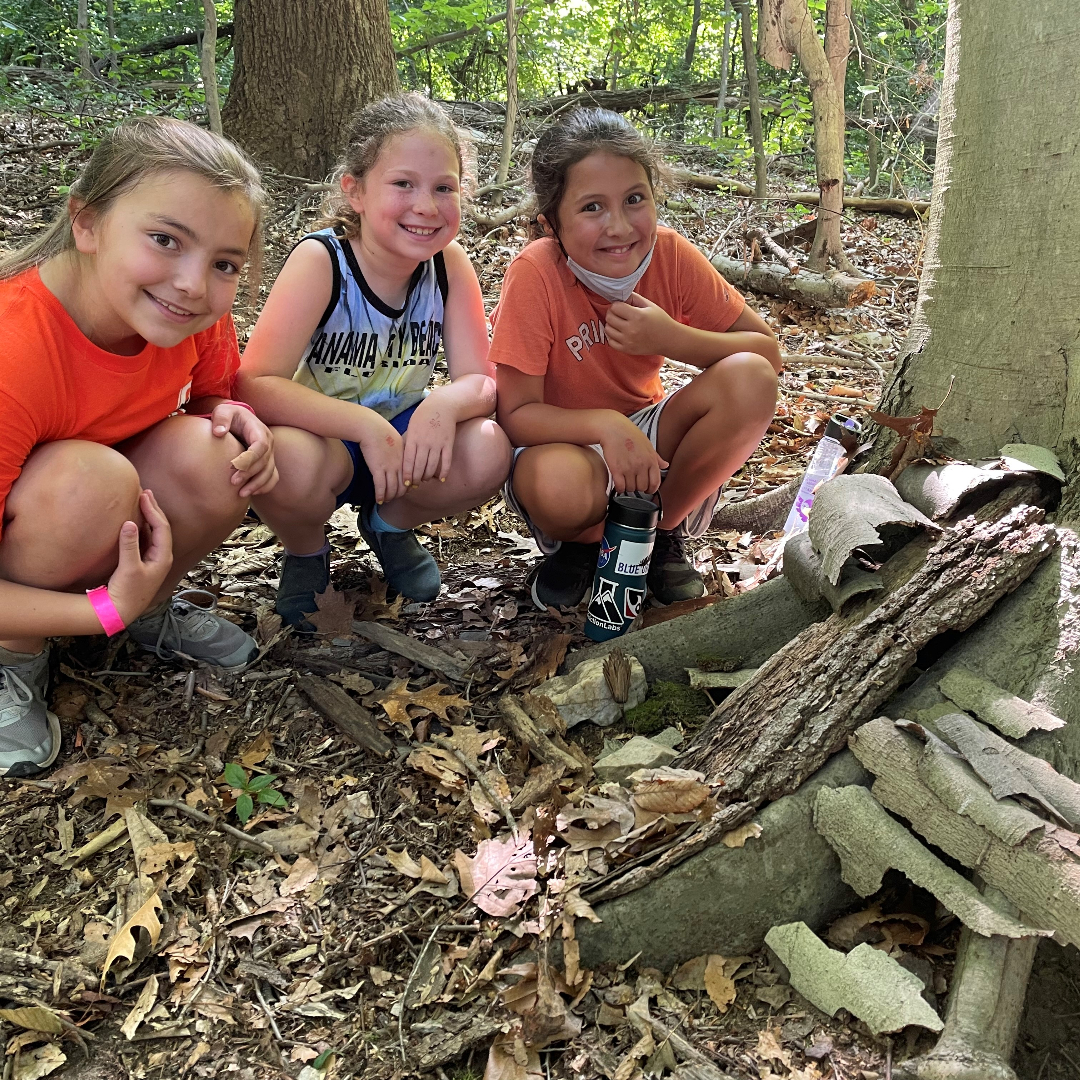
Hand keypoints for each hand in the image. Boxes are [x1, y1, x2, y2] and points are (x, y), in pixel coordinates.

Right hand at [107, 490, 172, 624]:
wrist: (120, 611)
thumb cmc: (127, 592)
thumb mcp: (128, 568)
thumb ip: (129, 545)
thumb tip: (129, 522)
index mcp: (163, 557)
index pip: (162, 527)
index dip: (153, 510)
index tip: (143, 495)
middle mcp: (161, 557)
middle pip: (161, 527)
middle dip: (154, 509)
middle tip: (145, 492)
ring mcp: (153, 560)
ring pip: (154, 533)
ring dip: (148, 517)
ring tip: (141, 501)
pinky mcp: (142, 563)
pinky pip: (145, 539)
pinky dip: (141, 527)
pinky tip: (135, 520)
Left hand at [210, 402, 277, 496]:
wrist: (238, 420)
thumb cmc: (230, 416)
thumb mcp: (223, 411)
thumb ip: (221, 418)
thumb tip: (219, 432)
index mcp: (259, 430)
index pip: (261, 445)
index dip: (251, 458)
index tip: (234, 466)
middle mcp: (269, 443)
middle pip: (265, 462)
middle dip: (250, 474)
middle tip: (233, 482)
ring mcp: (270, 455)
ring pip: (270, 473)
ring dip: (257, 485)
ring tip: (241, 494)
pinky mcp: (268, 463)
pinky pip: (272, 478)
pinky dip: (264, 487)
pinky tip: (251, 493)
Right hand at [356, 414, 405, 503]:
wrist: (371, 428)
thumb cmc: (381, 431)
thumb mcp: (396, 440)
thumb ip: (399, 450)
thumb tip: (398, 455)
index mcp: (405, 458)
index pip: (410, 477)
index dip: (408, 486)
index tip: (404, 489)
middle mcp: (400, 465)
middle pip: (404, 486)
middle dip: (399, 494)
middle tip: (395, 497)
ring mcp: (390, 468)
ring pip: (393, 489)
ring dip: (390, 497)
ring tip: (386, 500)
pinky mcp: (378, 469)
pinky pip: (381, 487)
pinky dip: (380, 495)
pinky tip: (378, 500)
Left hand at [402, 396, 454, 485]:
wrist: (442, 406)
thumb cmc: (423, 416)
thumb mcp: (411, 427)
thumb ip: (408, 442)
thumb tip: (402, 459)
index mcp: (413, 438)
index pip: (408, 461)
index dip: (407, 474)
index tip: (406, 483)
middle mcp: (425, 443)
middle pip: (420, 466)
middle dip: (416, 479)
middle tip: (414, 485)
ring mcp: (437, 444)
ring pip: (432, 466)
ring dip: (428, 476)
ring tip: (425, 480)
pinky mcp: (448, 444)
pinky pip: (446, 461)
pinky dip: (444, 472)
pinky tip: (441, 479)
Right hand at [598, 414, 667, 493]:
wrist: (613, 428)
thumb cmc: (630, 435)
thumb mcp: (647, 444)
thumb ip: (657, 458)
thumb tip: (666, 465)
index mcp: (651, 460)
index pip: (655, 483)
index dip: (651, 489)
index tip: (647, 490)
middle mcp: (641, 465)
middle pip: (642, 488)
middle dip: (638, 488)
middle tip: (634, 483)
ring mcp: (629, 468)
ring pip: (631, 488)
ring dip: (628, 488)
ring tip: (625, 482)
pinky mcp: (616, 470)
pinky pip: (620, 487)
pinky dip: (619, 488)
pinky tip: (618, 484)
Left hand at [605, 292, 677, 355]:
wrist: (669, 339)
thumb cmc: (660, 320)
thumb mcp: (649, 305)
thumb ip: (633, 298)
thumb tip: (619, 294)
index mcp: (638, 316)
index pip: (615, 307)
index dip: (617, 305)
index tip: (622, 306)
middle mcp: (631, 329)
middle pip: (609, 318)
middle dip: (613, 313)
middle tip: (619, 314)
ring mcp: (628, 341)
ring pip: (608, 330)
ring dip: (612, 325)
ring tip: (620, 323)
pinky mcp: (627, 350)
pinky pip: (610, 342)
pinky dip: (612, 336)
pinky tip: (619, 333)